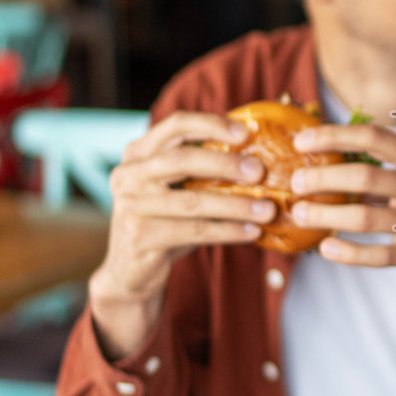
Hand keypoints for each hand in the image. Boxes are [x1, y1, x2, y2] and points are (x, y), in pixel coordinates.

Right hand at [89, 110, 276, 355]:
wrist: (131, 270)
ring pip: (192, 201)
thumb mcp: (177, 190)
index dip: (211, 125)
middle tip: (260, 172)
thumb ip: (203, 170)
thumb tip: (260, 158)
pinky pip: (194, 231)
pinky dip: (228, 231)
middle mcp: (128, 174)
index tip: (246, 133)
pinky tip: (252, 232)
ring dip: (235, 205)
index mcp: (138, 153)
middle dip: (225, 164)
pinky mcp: (139, 236)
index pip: (175, 125)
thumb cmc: (165, 222)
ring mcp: (130, 205)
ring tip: (267, 210)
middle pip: (181, 159)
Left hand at [286, 122, 395, 296]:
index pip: (374, 137)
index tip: (302, 140)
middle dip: (322, 178)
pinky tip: (327, 249)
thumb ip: (392, 167)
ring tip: (300, 215)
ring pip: (365, 216)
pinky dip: (349, 252)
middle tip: (295, 182)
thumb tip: (336, 154)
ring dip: (325, 215)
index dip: (333, 135)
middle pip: (364, 176)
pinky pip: (379, 254)